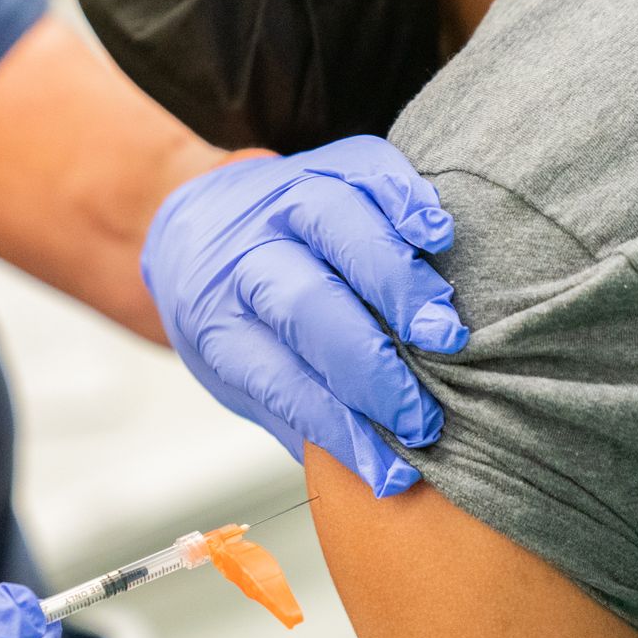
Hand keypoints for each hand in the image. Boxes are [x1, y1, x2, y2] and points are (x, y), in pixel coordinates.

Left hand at [142, 135, 468, 496]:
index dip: (337, 426)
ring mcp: (281, 203)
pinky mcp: (323, 162)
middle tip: (422, 413)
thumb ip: (303, 414)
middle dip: (367, 363)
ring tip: (443, 332)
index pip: (276, 378)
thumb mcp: (242, 375)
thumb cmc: (233, 315)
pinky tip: (437, 233)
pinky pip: (365, 169)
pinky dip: (404, 198)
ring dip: (393, 282)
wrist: (194, 222)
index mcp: (216, 323)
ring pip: (333, 228)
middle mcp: (243, 258)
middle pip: (301, 304)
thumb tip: (388, 475)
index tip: (395, 470)